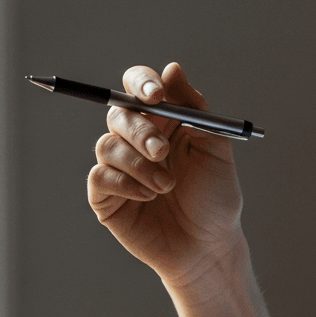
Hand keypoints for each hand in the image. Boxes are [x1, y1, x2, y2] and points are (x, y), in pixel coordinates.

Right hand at [87, 62, 246, 287]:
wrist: (208, 248)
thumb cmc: (215, 199)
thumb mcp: (215, 149)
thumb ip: (195, 109)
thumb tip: (173, 68)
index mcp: (164, 122)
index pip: (139, 87)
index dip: (141, 83)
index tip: (155, 95)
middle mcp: (138, 140)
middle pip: (118, 113)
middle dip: (140, 131)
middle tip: (162, 151)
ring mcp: (120, 168)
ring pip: (107, 145)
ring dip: (139, 165)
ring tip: (166, 187)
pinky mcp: (107, 197)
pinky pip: (100, 176)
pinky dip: (125, 184)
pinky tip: (148, 197)